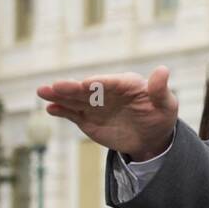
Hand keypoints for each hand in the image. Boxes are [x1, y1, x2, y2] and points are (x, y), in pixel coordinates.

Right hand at [36, 65, 178, 160]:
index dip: (98, 83)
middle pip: (87, 88)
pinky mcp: (87, 118)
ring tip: (43, 92)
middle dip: (71, 87)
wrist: (150, 137)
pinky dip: (61, 110)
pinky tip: (50, 108)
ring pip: (75, 99)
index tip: (86, 85)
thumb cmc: (160, 116)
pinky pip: (72, 113)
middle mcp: (106, 91)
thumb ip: (160, 90)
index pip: (110, 82)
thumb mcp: (165, 104)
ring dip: (59, 95)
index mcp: (125, 83)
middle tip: (56, 86)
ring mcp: (95, 104)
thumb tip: (163, 70)